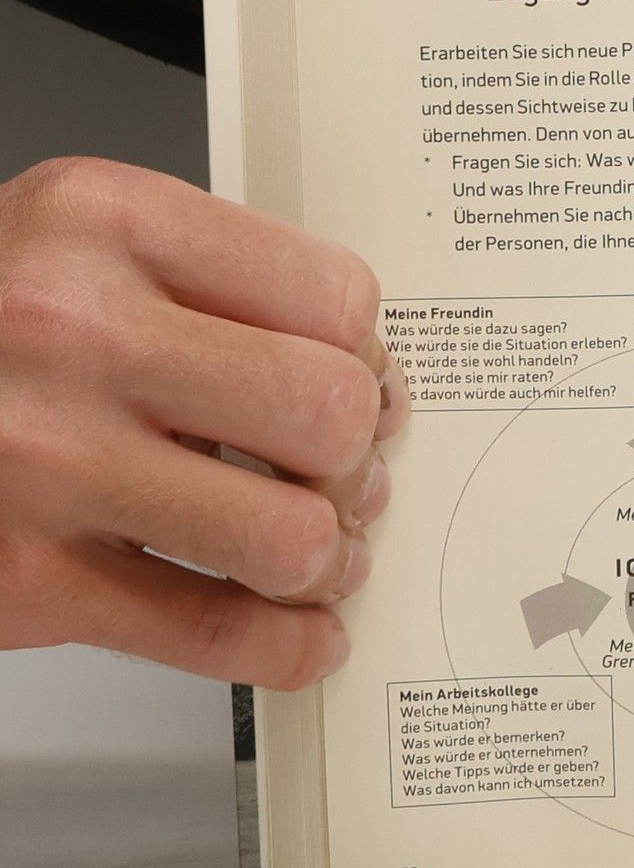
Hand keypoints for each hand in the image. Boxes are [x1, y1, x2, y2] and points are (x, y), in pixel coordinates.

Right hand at [0, 158, 406, 686]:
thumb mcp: (74, 247)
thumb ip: (208, 288)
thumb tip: (359, 373)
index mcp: (101, 223)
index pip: (331, 296)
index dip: (366, 355)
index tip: (364, 382)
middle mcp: (70, 332)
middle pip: (328, 412)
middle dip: (356, 460)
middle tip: (343, 475)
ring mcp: (44, 462)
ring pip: (290, 535)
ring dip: (325, 558)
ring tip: (310, 551)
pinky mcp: (26, 581)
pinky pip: (216, 630)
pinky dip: (284, 644)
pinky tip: (297, 629)